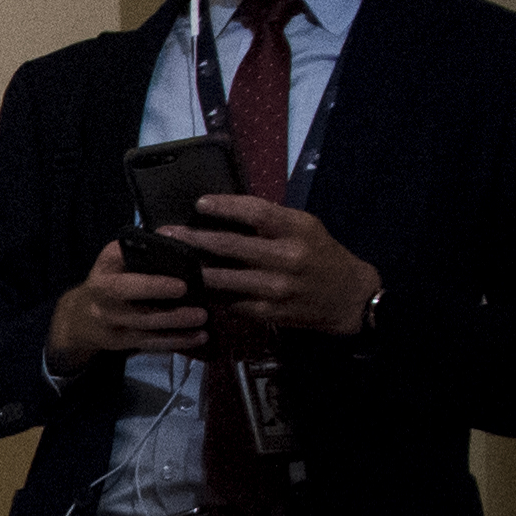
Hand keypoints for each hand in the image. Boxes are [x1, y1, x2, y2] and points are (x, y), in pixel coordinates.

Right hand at [47, 238, 206, 365]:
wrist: (80, 316)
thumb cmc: (110, 278)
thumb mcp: (115, 259)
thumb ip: (139, 248)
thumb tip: (171, 233)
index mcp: (104, 275)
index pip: (123, 281)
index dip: (152, 285)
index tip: (182, 285)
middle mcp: (103, 301)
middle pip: (134, 309)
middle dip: (166, 309)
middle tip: (197, 307)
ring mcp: (110, 324)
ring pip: (144, 329)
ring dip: (175, 326)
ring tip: (203, 321)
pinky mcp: (119, 342)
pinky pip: (148, 344)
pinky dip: (174, 342)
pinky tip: (198, 338)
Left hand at [173, 195, 383, 334]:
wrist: (348, 298)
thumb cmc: (322, 255)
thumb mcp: (306, 228)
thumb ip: (272, 222)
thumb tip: (227, 211)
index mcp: (298, 230)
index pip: (257, 212)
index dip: (226, 206)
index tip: (200, 203)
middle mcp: (287, 258)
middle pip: (231, 246)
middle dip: (194, 239)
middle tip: (166, 233)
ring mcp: (275, 288)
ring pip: (223, 278)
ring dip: (193, 270)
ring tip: (168, 261)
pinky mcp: (267, 312)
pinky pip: (229, 300)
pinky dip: (209, 293)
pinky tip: (190, 286)